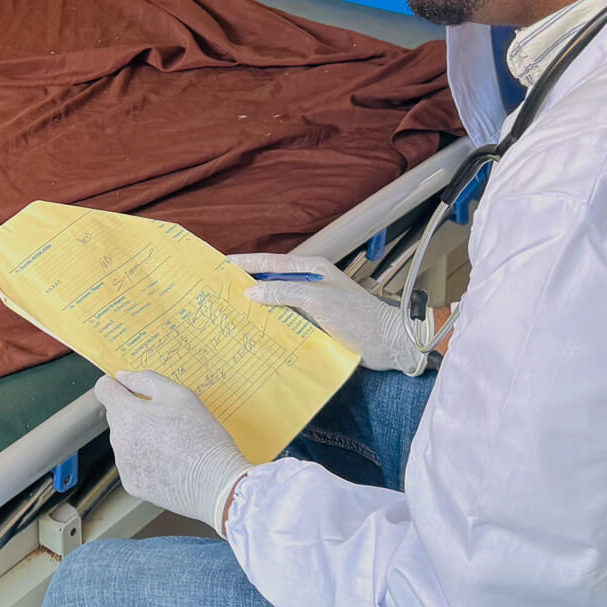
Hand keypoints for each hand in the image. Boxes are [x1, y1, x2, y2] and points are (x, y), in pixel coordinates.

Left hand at [93, 371, 250, 533]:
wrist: (218, 484)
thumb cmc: (202, 437)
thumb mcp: (179, 394)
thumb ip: (145, 380)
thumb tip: (122, 376)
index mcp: (127, 415)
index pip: (104, 390)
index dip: (117, 385)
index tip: (132, 389)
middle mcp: (118, 441)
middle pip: (117, 416)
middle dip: (135, 413)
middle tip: (168, 419)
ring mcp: (124, 465)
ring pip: (125, 440)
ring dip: (140, 437)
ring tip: (173, 443)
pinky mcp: (133, 485)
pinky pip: (133, 463)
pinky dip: (145, 460)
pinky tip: (170, 462)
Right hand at [230, 253, 425, 372]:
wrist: (387, 344)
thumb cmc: (359, 316)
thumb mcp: (318, 299)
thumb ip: (284, 292)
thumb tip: (251, 290)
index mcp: (311, 269)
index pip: (270, 262)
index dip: (245, 262)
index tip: (220, 264)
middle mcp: (308, 285)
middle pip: (271, 281)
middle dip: (246, 284)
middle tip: (218, 290)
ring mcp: (311, 306)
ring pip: (276, 303)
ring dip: (257, 307)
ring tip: (229, 312)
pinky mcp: (314, 325)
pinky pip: (285, 322)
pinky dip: (270, 324)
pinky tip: (254, 331)